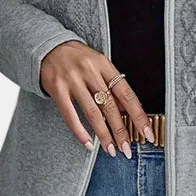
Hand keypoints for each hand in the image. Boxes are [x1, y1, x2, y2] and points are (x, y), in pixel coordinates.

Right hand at [39, 40, 153, 157]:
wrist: (49, 46)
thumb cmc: (78, 59)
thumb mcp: (99, 65)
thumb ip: (112, 85)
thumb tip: (128, 111)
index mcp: (105, 65)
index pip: (127, 94)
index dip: (138, 115)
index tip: (146, 132)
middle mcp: (90, 72)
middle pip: (111, 106)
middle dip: (121, 131)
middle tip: (127, 148)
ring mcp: (73, 80)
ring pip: (93, 113)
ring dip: (103, 135)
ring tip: (111, 149)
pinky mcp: (57, 89)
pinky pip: (70, 115)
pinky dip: (80, 132)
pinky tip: (88, 143)